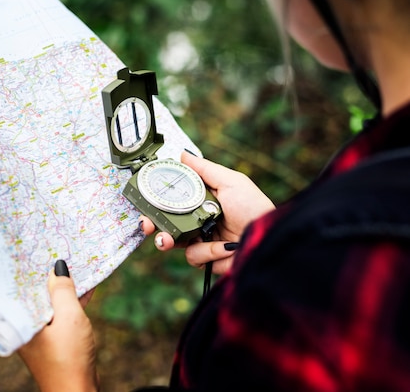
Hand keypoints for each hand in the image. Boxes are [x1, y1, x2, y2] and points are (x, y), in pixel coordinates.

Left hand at [18, 260, 98, 391]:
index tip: (31, 246)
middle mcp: (24, 326)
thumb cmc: (70, 357)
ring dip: (61, 287)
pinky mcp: (53, 340)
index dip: (26, 266)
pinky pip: (59, 313)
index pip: (17, 287)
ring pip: (48, 302)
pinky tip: (85, 287)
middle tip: (52, 247)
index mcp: (19, 321)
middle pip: (33, 293)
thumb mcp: (69, 317)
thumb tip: (57, 267)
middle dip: (45, 274)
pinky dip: (70, 302)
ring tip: (72, 263)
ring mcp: (38, 334)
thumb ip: (62, 290)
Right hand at [141, 151, 274, 273]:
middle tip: (146, 224)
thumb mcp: (231, 182)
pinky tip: (223, 248)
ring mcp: (203, 241)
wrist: (268, 240)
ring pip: (174, 242)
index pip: (173, 200)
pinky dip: (207, 252)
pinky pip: (193, 257)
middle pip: (167, 222)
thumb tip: (181, 154)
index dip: (158, 200)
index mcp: (204, 201)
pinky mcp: (208, 260)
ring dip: (170, 240)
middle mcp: (200, 221)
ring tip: (168, 241)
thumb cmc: (254, 208)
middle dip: (153, 224)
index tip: (145, 198)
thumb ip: (204, 169)